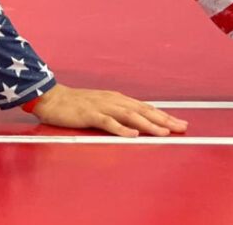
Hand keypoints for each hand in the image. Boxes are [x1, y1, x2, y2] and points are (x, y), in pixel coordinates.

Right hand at [29, 83, 187, 137]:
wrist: (51, 98)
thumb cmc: (75, 104)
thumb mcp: (100, 106)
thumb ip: (117, 113)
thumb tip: (136, 125)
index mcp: (116, 99)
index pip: (144, 107)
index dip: (163, 115)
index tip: (180, 123)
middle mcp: (113, 100)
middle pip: (142, 110)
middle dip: (163, 119)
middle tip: (181, 127)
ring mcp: (101, 106)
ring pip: (129, 115)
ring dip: (147, 124)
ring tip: (163, 132)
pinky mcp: (89, 114)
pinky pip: (107, 122)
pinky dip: (121, 128)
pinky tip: (132, 135)